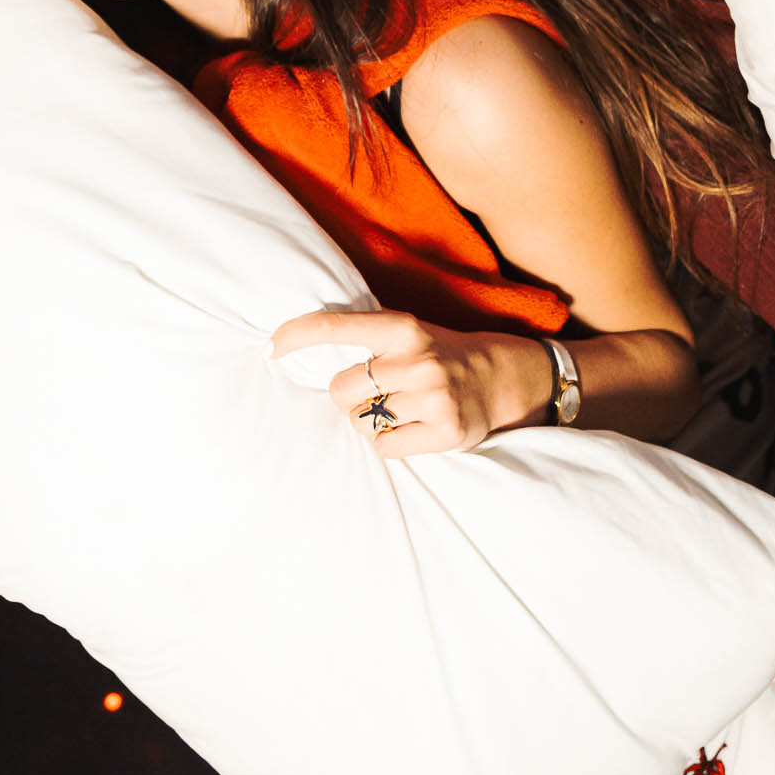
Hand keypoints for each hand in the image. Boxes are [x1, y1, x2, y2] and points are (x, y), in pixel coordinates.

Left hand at [270, 307, 553, 458]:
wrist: (504, 378)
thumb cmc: (438, 354)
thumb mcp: (406, 331)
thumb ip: (363, 337)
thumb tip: (292, 348)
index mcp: (402, 327)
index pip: (335, 327)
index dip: (296, 336)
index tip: (270, 347)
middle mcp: (417, 359)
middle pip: (340, 391)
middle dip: (348, 397)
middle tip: (376, 393)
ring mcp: (434, 397)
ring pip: (360, 423)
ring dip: (369, 422)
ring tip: (399, 409)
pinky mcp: (446, 432)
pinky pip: (384, 448)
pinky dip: (388, 443)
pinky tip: (412, 428)